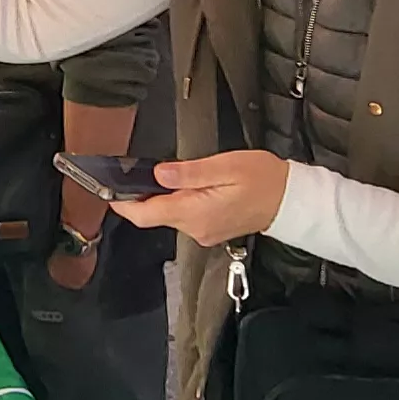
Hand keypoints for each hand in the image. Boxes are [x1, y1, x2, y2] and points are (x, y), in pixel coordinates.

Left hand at [114, 148, 289, 246]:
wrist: (290, 202)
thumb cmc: (262, 179)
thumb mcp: (226, 166)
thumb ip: (189, 172)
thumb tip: (158, 174)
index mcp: (194, 213)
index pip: (145, 215)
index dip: (123, 203)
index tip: (108, 188)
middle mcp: (194, 229)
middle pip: (154, 216)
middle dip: (141, 196)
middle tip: (133, 171)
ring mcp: (203, 233)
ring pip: (169, 215)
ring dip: (161, 197)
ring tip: (163, 173)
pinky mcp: (210, 230)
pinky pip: (184, 217)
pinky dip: (177, 202)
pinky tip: (185, 185)